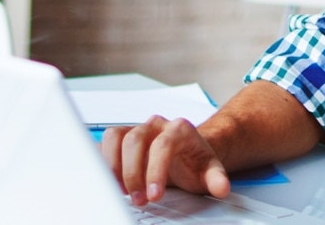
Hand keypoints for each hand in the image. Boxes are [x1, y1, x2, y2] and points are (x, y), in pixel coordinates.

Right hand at [100, 115, 230, 205]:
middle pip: (135, 139)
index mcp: (179, 129)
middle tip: (139, 200)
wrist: (188, 153)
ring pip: (116, 137)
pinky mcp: (122, 137)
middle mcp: (157, 125)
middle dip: (133, 173)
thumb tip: (221, 188)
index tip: (154, 195)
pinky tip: (108, 181)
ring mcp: (138, 128)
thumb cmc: (196, 162)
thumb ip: (216, 179)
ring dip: (113, 166)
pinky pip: (105, 142)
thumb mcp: (209, 171)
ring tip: (121, 191)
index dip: (155, 170)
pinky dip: (103, 161)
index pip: (163, 144)